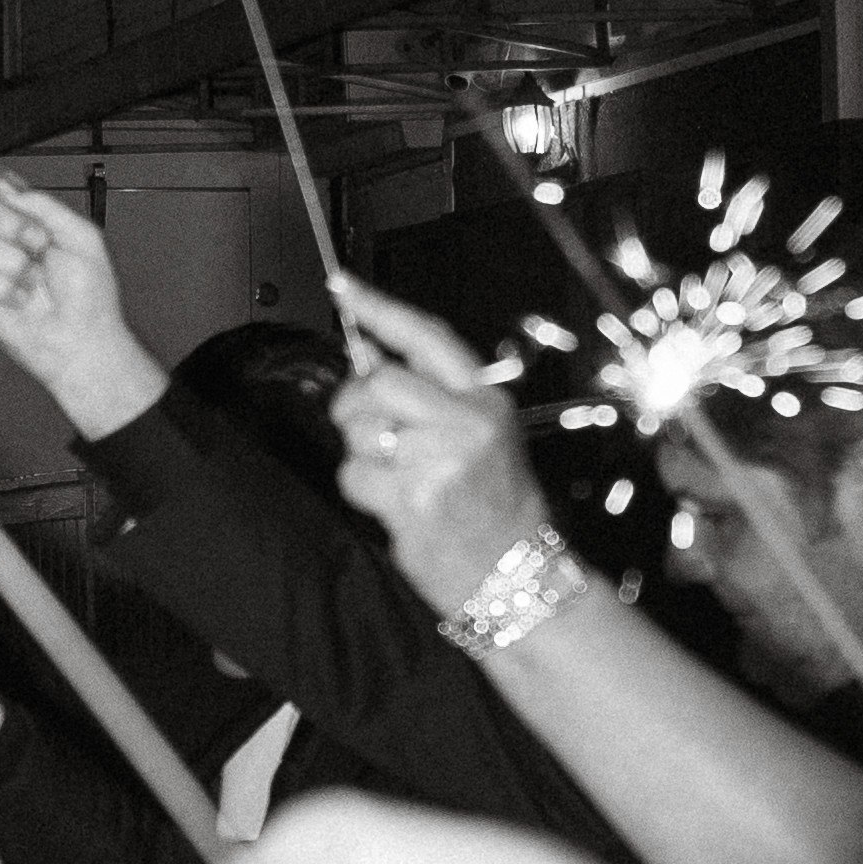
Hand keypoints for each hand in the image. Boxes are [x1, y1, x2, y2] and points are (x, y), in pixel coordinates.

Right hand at [0, 178, 164, 444]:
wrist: (82, 340)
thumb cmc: (90, 296)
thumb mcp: (81, 236)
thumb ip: (44, 205)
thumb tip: (9, 185)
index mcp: (33, 223)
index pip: (0, 192)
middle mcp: (9, 242)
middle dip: (9, 223)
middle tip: (37, 244)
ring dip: (12, 263)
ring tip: (34, 283)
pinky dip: (2, 290)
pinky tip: (21, 301)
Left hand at [329, 278, 550, 619]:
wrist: (518, 577)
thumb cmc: (496, 506)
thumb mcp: (484, 437)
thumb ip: (435, 397)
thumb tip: (370, 365)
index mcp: (486, 400)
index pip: (427, 337)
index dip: (380, 309)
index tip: (343, 286)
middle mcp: (467, 423)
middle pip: (378, 383)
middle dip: (358, 407)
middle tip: (374, 434)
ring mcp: (441, 460)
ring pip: (361, 432)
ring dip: (363, 456)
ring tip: (400, 480)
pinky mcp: (415, 498)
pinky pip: (356, 476)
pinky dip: (364, 491)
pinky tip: (398, 505)